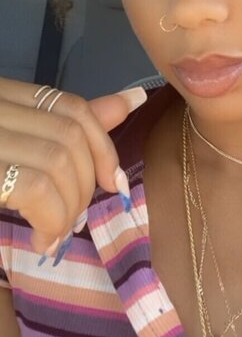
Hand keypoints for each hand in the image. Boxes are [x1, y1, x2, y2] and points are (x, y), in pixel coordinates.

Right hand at [0, 77, 146, 256]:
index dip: (102, 143)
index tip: (114, 180)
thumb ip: (67, 124)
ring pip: (57, 160)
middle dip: (88, 181)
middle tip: (74, 217)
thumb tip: (132, 98)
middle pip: (70, 133)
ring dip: (69, 206)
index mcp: (1, 98)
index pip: (69, 105)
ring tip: (55, 232)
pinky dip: (51, 218)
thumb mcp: (17, 143)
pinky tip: (42, 238)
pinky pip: (36, 186)